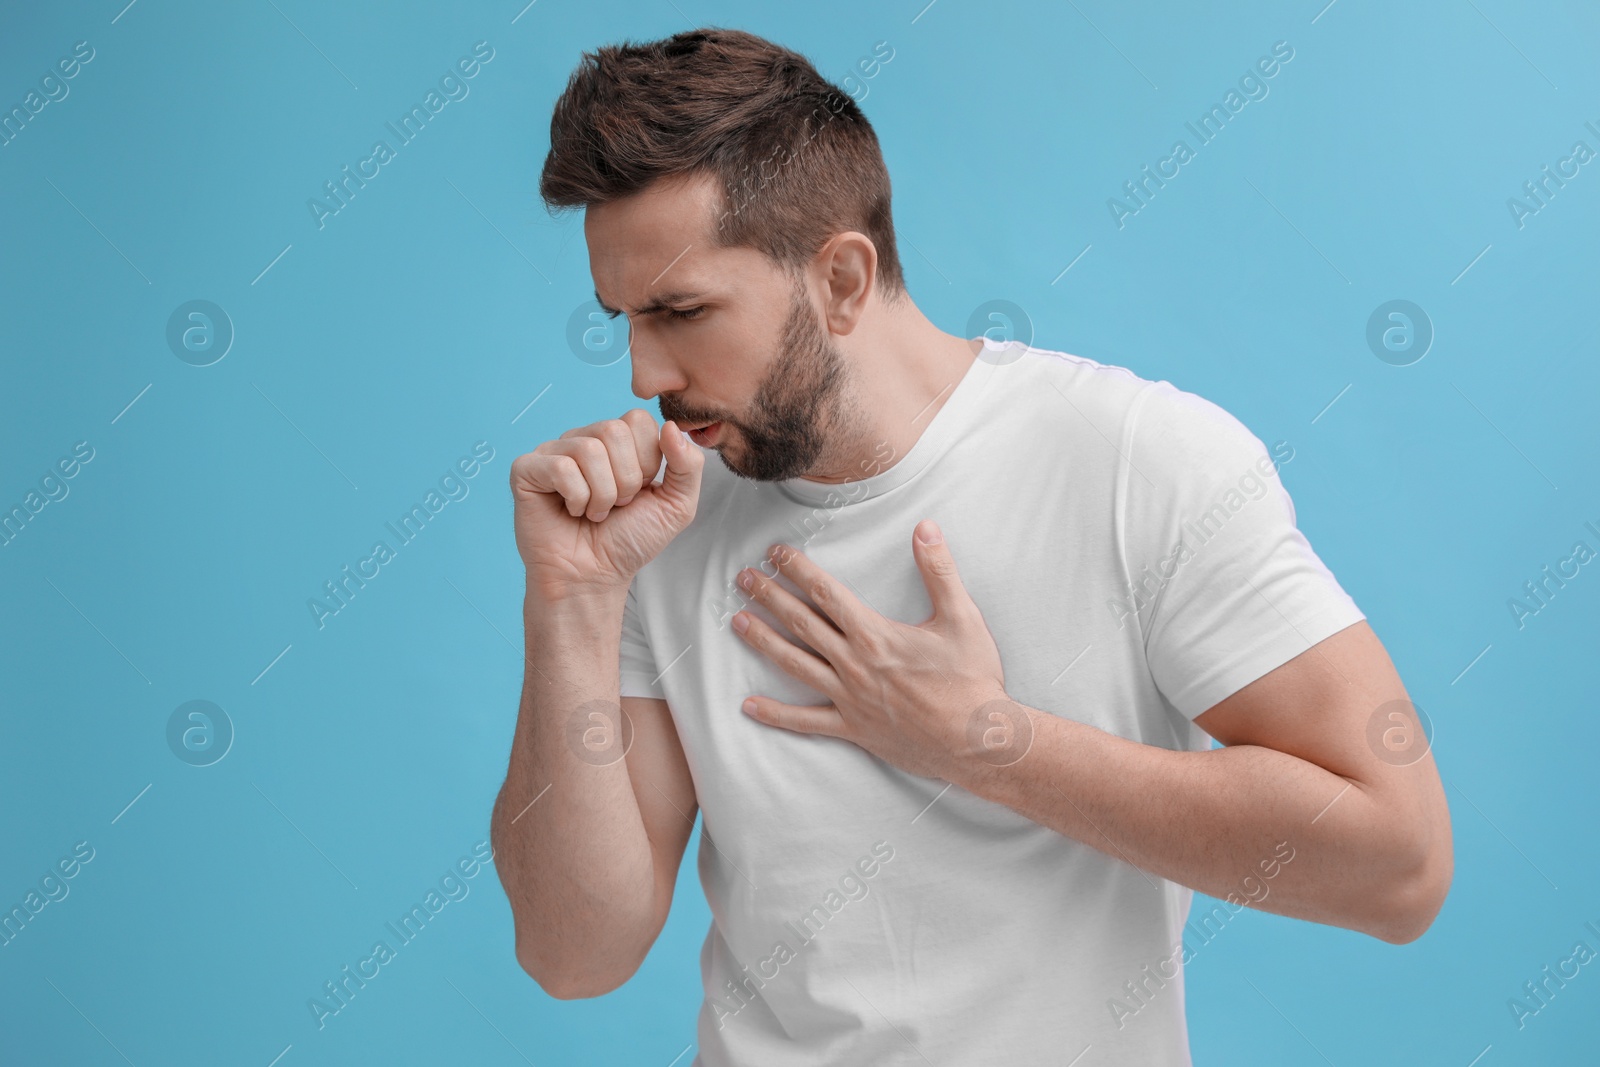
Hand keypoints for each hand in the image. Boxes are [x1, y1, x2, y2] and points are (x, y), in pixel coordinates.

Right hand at [511, 410, 703, 599]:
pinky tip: (571, 511)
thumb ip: (688, 465)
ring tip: (595, 513)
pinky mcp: (526, 470)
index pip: (638, 420)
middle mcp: (583, 439)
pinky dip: (576, 498)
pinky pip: (560, 468)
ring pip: (589, 450)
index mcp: (616, 442)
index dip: (647, 462)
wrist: (595, 578)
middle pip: (613, 430)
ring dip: (602, 494)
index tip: (638, 492)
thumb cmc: (629, 541)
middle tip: (616, 506)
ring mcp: (552, 453)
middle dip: (626, 480)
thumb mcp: (676, 506)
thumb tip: (672, 427)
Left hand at [731, 519, 1014, 779]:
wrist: (978, 740)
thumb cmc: (972, 679)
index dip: (797, 570)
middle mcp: (855, 665)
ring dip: (764, 642)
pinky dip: (776, 715)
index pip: (826, 593)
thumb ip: (940, 571)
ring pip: (795, 665)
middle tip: (742, 579)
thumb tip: (926, 527)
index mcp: (876, 635)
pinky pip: (806, 722)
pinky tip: (748, 706)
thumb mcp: (963, 618)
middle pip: (802, 624)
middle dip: (770, 597)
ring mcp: (850, 699)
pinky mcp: (853, 729)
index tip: (774, 553)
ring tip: (737, 622)